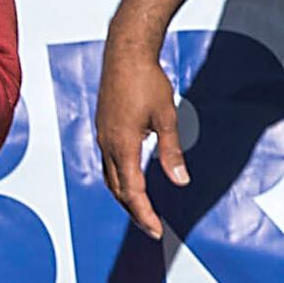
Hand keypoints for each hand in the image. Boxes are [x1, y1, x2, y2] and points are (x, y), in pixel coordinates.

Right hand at [92, 43, 188, 239]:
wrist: (126, 52)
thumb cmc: (146, 80)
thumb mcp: (166, 118)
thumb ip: (172, 152)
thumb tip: (180, 180)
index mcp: (123, 145)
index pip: (132, 191)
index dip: (144, 214)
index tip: (156, 230)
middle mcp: (108, 143)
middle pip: (118, 190)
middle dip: (134, 211)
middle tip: (152, 227)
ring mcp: (103, 135)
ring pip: (110, 177)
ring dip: (125, 196)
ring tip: (142, 208)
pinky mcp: (104, 126)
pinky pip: (108, 161)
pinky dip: (120, 177)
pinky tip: (132, 176)